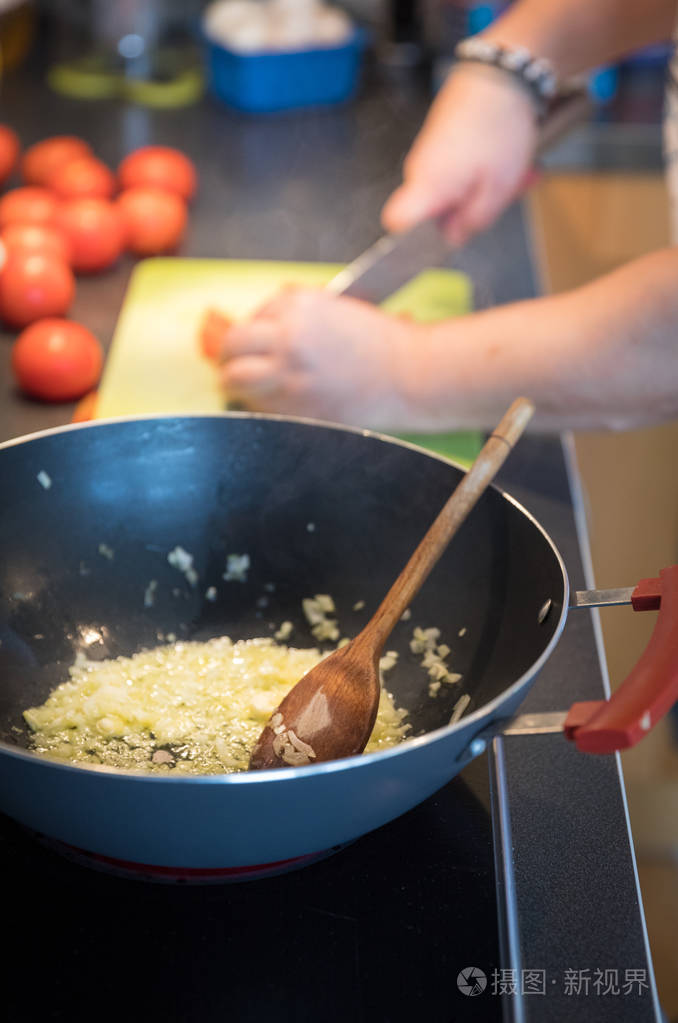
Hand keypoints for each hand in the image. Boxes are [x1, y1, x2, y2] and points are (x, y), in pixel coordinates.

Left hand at [216, 286, 423, 427]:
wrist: (411, 373)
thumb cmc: (382, 342)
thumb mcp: (336, 310)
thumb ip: (297, 316)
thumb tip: (259, 329)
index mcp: (298, 305)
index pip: (255, 315)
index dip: (257, 330)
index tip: (264, 341)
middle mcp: (287, 336)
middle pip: (233, 344)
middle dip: (232, 354)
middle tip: (236, 363)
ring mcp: (288, 373)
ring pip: (234, 377)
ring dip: (236, 380)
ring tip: (243, 385)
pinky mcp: (295, 406)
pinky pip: (257, 407)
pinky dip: (259, 405)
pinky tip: (276, 402)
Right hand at [382, 64, 538, 244]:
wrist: (501, 73)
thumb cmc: (498, 129)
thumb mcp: (499, 190)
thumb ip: (473, 222)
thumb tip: (455, 238)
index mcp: (428, 185)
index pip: (397, 223)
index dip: (411, 239)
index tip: (437, 240)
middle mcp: (419, 170)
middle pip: (432, 212)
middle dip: (467, 212)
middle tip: (502, 197)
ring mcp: (428, 154)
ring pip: (449, 191)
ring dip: (481, 189)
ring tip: (513, 174)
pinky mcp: (440, 142)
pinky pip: (456, 170)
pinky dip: (480, 171)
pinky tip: (504, 161)